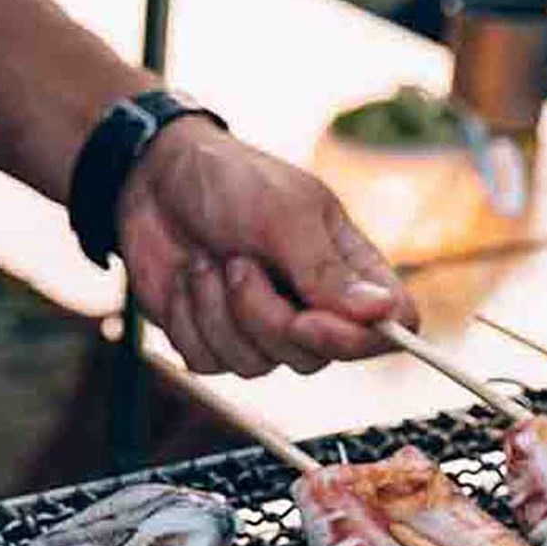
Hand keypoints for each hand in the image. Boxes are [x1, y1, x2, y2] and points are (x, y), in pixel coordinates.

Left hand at [116, 120, 418, 375]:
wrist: (154, 179)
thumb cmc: (230, 183)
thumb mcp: (283, 214)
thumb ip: (328, 270)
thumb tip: (386, 314)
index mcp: (349, 270)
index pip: (393, 328)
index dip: (360, 340)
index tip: (310, 319)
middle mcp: (312, 307)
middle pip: (314, 357)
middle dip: (265, 316)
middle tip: (237, 263)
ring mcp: (261, 329)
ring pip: (256, 365)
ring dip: (219, 312)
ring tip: (207, 262)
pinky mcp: (213, 341)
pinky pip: (208, 362)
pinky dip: (188, 320)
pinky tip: (186, 278)